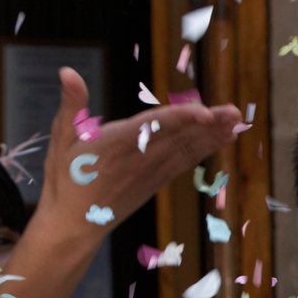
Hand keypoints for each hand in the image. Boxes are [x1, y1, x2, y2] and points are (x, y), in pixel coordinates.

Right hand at [34, 67, 241, 241]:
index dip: (182, 118)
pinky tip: (221, 139)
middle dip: (210, 124)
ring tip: (236, 122)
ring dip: (213, 135)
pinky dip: (204, 149)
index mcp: (117, 144)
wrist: (74, 227)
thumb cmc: (65, 180)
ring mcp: (151, 172)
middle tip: (236, 112)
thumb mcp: (61, 139)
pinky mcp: (156, 182)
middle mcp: (140, 158)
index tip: (205, 112)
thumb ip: (71, 104)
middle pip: (180, 137)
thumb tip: (66, 71)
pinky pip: (185, 162)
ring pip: (187, 150)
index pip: (156, 126)